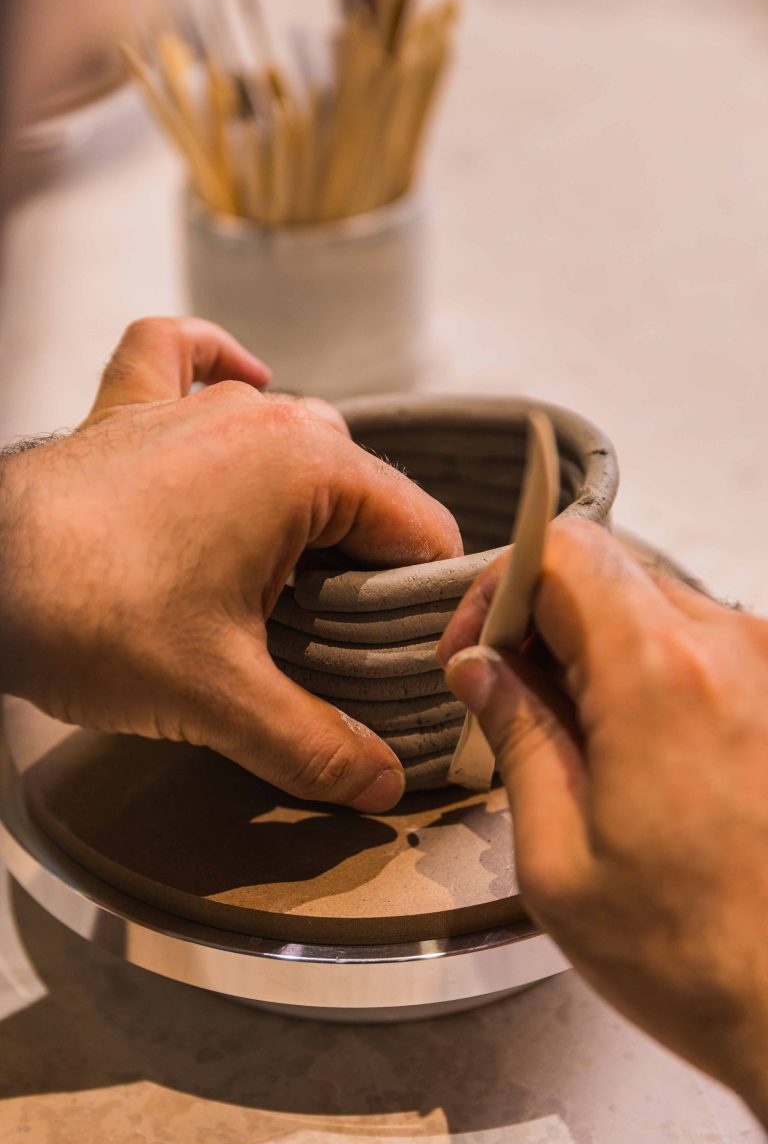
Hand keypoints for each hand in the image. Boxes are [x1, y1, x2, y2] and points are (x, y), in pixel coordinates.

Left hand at [0, 317, 460, 811]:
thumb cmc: (89, 617)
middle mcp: (259, 418)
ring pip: (291, 429)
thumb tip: (381, 784)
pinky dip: (218, 368)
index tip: (410, 650)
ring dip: (307, 491)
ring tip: (293, 565)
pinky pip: (188, 358)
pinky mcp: (129, 408)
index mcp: (305, 467)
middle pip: (362, 488)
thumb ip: (314, 745)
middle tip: (344, 637)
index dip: (426, 597)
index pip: (419, 528)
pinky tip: (237, 381)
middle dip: (367, 560)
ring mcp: (191, 405)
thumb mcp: (220, 699)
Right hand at [440, 519, 767, 1121]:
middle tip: (507, 697)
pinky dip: (645, 668)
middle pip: (606, 570)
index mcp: (661, 679)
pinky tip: (632, 747)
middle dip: (539, 620)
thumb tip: (482, 670)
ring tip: (573, 736)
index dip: (497, 590)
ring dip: (593, 647)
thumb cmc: (695, 956)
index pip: (561, 552)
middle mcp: (729, 650)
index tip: (473, 653)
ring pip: (651, 601)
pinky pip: (697, 642)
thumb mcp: (560, 859)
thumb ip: (518, 738)